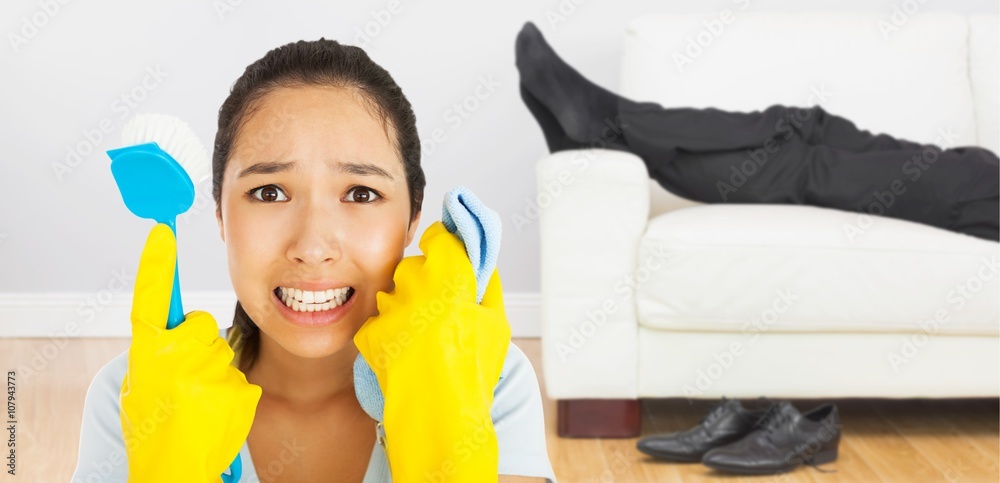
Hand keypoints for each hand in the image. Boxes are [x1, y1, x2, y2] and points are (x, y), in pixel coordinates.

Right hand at [120, 224, 260, 482]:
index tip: (161, 230)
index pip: (149, 298)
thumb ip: (156, 351)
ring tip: (196, 405)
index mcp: (144, 353)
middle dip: (198, 346)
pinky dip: (230, 394)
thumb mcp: (141, 384)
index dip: (155, 264)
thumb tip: (175, 327)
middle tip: (184, 381)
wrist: (172, 470)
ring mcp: (205, 373)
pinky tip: (213, 416)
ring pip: (220, 354)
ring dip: (213, 374)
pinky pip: (238, 378)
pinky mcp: (234, 390)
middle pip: (201, 327)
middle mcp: (173, 358)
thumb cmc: (155, 428)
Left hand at [354, 221, 511, 481]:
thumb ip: (489, 287)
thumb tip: (482, 266)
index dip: (442, 247)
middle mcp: (416, 286)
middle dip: (421, 281)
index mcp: (451, 277)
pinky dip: (388, 334)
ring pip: (391, 294)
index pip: (438, 238)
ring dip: (402, 308)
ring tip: (421, 338)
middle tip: (435, 309)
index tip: (443, 256)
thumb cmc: (474, 372)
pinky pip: (378, 323)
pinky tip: (405, 353)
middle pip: (411, 266)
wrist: (440, 415)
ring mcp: (390, 309)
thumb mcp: (497, 325)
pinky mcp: (370, 332)